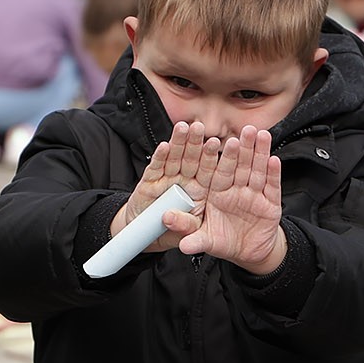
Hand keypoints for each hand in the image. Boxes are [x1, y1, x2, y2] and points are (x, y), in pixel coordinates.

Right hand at [114, 120, 219, 253]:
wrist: (147, 234)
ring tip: (182, 128)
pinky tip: (164, 146)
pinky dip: (159, 157)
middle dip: (195, 143)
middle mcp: (185, 181)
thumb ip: (185, 225)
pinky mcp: (150, 181)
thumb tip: (178, 218)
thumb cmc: (172, 232)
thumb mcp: (184, 232)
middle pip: (192, 159)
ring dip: (178, 143)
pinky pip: (156, 167)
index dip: (211, 157)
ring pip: (175, 158)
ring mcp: (167, 179)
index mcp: (201, 189)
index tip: (216, 144)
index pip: (208, 170)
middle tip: (199, 128)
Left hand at [165, 125, 284, 273]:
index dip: (220, 158)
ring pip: (258, 171)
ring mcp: (255, 196)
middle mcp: (236, 191)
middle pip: (240, 166)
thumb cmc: (223, 241)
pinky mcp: (271, 204)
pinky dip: (274, 174)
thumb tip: (166, 220)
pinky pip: (272, 187)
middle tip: (245, 129)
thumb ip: (187, 230)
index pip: (219, 173)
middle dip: (243, 148)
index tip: (217, 141)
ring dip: (260, 153)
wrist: (248, 253)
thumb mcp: (204, 238)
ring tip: (262, 135)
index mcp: (218, 194)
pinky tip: (274, 159)